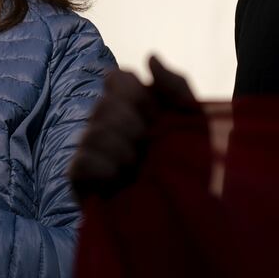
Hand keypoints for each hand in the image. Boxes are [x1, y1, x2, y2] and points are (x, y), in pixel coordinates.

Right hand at [69, 55, 196, 201]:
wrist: (193, 220)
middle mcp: (109, 126)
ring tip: (139, 169)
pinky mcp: (81, 180)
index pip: (118, 79)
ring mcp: (93, 153)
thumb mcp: (197, 125)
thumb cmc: (198, 172)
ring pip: (92, 130)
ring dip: (123, 150)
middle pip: (104, 103)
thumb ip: (176, 88)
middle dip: (133, 125)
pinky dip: (105, 168)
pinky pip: (80, 161)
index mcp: (134, 110)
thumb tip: (150, 57)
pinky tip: (122, 180)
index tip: (158, 118)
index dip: (138, 95)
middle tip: (151, 149)